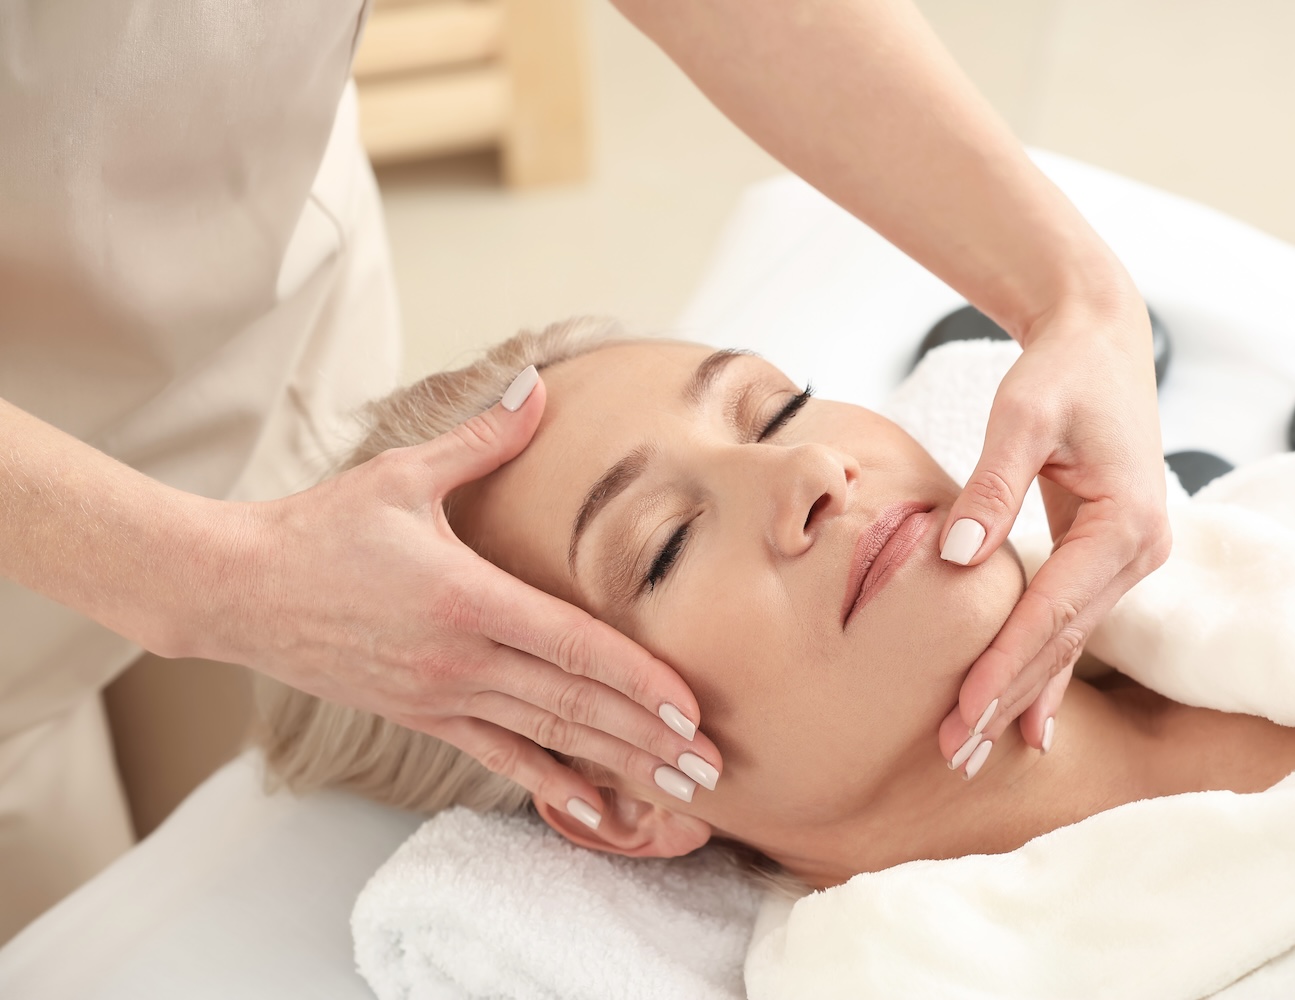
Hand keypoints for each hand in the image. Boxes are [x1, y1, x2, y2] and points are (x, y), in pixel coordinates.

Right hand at [197, 372, 719, 825]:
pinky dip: (550, 783)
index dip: (637, 680)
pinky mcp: (422, 715)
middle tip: (712, 769)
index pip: (571, 646)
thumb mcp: (402, 474)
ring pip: (546, 739)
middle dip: (649, 739)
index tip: (690, 707)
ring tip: (677, 794)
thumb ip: (481, 438)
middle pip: (573, 706)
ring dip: (616, 767)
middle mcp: (459, 659)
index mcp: (465, 598)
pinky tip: (593, 810)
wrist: (237, 590)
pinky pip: (498, 756)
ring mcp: (440, 696)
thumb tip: (536, 384)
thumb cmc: (322, 527)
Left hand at [936, 296, 1170, 761]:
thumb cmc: (1060, 371)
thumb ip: (992, 486)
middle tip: (955, 753)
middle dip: (1007, 698)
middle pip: (1063, 641)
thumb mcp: (1022, 415)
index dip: (1006, 664)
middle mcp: (1139, 551)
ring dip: (1020, 694)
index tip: (963, 711)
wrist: (1097, 339)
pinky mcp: (1106, 556)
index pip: (1054, 611)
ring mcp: (1128, 558)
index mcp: (1126, 522)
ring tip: (972, 749)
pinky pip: (1070, 623)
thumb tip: (957, 557)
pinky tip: (1024, 722)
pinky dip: (1045, 670)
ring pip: (1068, 642)